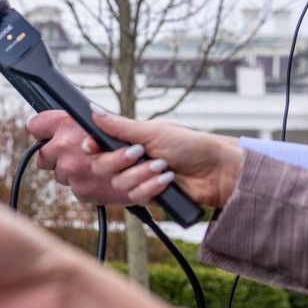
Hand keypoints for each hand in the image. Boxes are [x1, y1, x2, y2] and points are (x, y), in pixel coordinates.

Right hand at [27, 109, 241, 207]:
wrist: (216, 172)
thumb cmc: (190, 145)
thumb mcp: (153, 132)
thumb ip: (119, 127)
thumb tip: (93, 110)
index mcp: (127, 141)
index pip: (97, 146)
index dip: (91, 147)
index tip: (91, 145)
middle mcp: (128, 161)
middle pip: (101, 167)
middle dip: (121, 161)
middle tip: (140, 152)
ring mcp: (137, 179)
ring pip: (119, 184)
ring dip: (142, 175)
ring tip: (163, 166)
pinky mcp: (147, 197)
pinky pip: (136, 197)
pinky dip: (152, 187)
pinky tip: (167, 180)